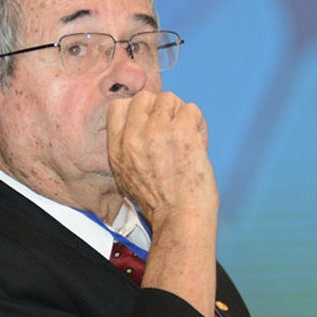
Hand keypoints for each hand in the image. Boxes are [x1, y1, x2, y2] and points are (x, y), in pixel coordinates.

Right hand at [106, 91, 218, 316]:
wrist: (180, 219)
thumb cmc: (161, 204)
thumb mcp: (127, 177)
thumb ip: (129, 148)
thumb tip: (143, 124)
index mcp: (117, 148)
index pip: (119, 106)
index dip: (138, 110)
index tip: (152, 122)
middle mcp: (133, 136)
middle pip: (145, 97)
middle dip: (162, 109)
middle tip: (173, 130)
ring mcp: (157, 131)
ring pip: (170, 99)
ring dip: (182, 116)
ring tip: (188, 138)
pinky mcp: (181, 131)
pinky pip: (191, 109)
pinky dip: (198, 124)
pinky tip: (199, 143)